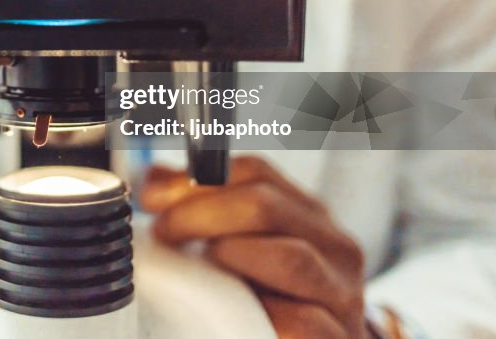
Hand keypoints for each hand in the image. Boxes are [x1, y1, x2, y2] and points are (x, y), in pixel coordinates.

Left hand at [142, 156, 368, 338]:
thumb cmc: (274, 302)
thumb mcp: (245, 250)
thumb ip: (203, 212)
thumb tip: (152, 182)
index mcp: (309, 216)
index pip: (256, 173)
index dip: (196, 180)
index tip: (153, 198)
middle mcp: (335, 247)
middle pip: (266, 205)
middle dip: (199, 214)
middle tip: (164, 232)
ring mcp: (342, 295)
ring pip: (290, 258)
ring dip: (231, 257)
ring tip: (200, 269)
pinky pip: (302, 322)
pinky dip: (263, 315)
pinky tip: (234, 315)